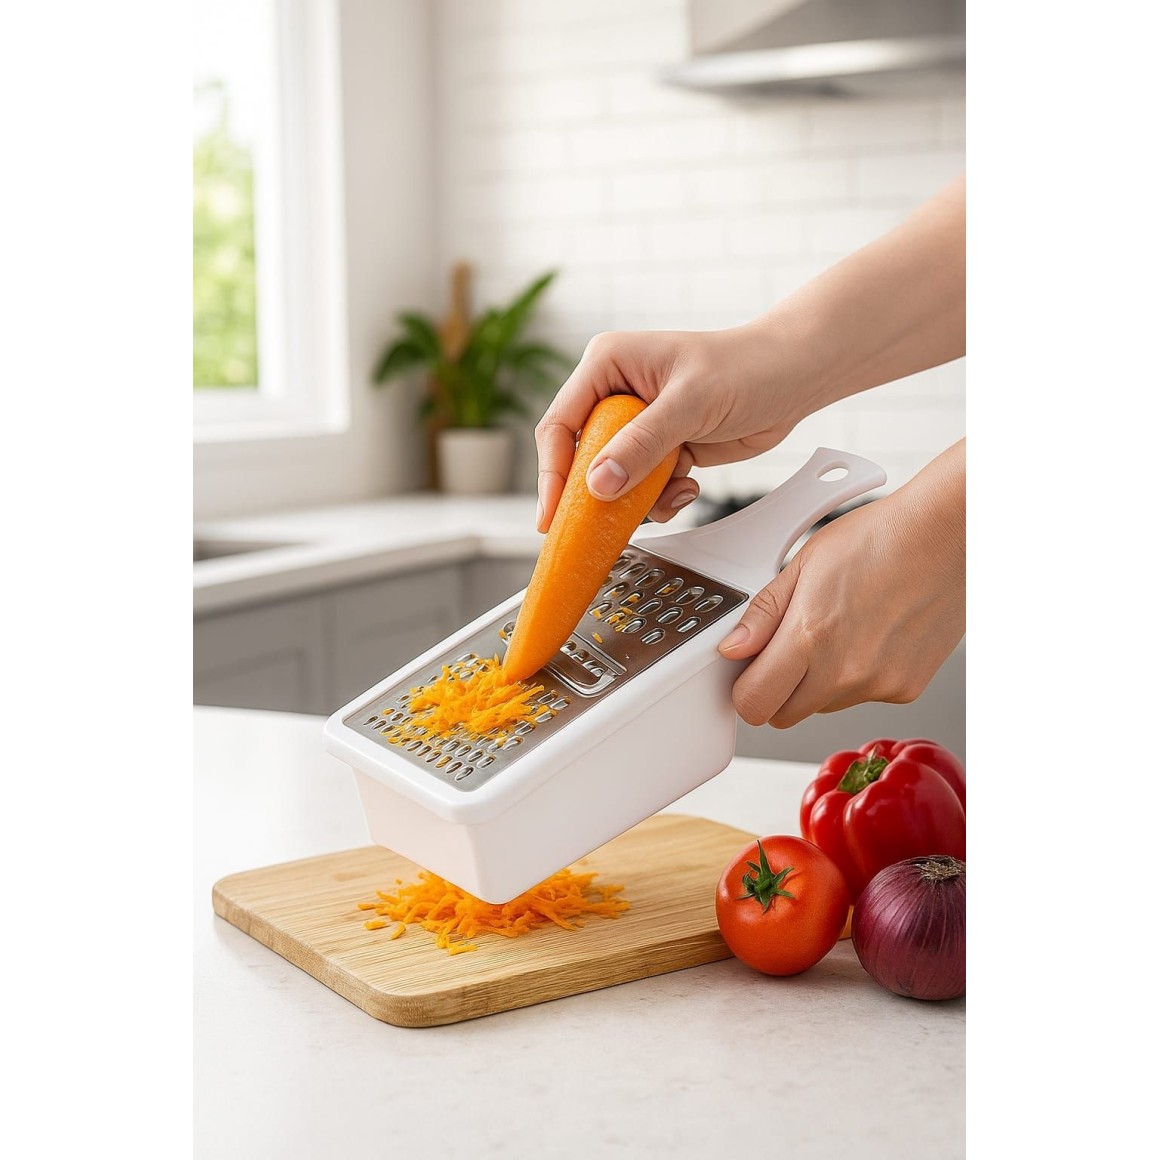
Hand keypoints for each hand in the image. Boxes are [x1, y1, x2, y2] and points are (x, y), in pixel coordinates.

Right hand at [533, 327, 804, 530]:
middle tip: (606, 523)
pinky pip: (644, 488)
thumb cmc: (746, 367)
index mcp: (607, 365)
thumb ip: (642, 445)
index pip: (561, 424)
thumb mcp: (690, 404)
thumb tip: (599, 483)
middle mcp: (616, 394)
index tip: (553, 514)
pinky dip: (663, 497)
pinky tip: (689, 485)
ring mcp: (639, 425)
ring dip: (641, 498)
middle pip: (583, 458)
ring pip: (615, 480)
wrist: (794, 377)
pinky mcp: (662, 449)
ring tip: (674, 489)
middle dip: (602, 492)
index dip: (553, 472)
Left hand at [719, 441, 965, 726]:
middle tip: (787, 648)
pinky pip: (862, 697)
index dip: (745, 690)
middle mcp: (846, 671)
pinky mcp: (906, 688)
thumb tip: (733, 647)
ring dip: (817, 682)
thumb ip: (763, 613)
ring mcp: (879, 685)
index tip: (748, 670)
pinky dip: (857, 676)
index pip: (754, 704)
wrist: (946, 535)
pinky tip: (869, 634)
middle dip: (776, 689)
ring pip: (823, 706)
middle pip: (785, 715)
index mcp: (811, 637)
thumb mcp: (804, 564)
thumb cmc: (880, 537)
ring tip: (837, 629)